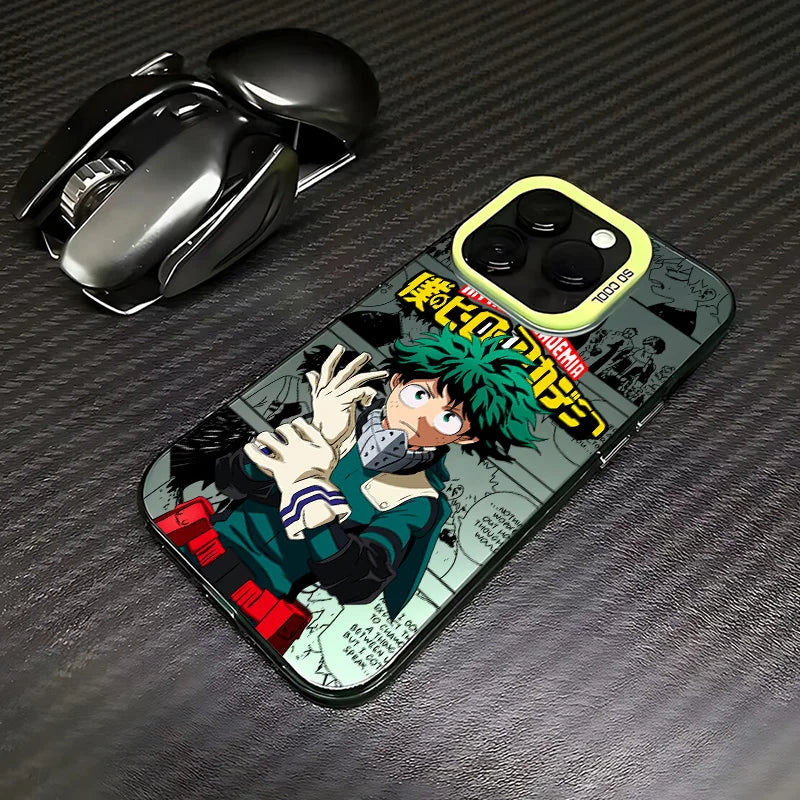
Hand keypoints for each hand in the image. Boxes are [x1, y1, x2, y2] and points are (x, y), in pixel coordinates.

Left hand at [244, 419, 349, 539]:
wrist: (315, 493)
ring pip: (268, 439)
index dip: (296, 423)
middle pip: (283, 429)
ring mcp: (286, 457)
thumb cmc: (323, 477)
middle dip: (280, 430)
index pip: (301, 424)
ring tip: (262, 438)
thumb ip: (321, 443)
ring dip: (264, 437)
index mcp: (311, 443)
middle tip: (279, 434)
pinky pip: (260, 457)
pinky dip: (252, 451)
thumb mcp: (330, 457)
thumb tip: (314, 429)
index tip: (294, 425)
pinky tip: (248, 447)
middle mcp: (297, 447)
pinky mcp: (276, 468)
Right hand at [306, 345, 387, 449]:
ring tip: (382, 373)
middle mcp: (328, 392)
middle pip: (344, 372)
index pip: (327, 370)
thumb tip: (310, 373)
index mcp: (323, 391)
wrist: (322, 441)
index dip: (333, 358)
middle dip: (356, 362)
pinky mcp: (343, 403)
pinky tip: (372, 396)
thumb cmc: (323, 425)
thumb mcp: (319, 403)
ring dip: (371, 375)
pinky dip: (368, 392)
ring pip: (355, 380)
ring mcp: (335, 397)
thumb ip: (316, 387)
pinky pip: (359, 391)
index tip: (340, 348)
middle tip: (366, 356)